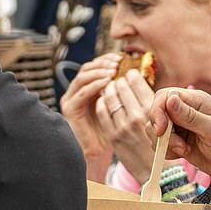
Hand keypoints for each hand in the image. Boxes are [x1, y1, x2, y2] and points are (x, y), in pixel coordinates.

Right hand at [60, 53, 120, 179]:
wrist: (100, 152)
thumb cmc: (115, 131)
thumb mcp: (122, 107)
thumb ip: (125, 91)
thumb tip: (140, 74)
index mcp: (90, 88)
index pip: (97, 66)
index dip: (109, 59)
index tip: (124, 57)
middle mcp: (78, 90)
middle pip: (88, 67)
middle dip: (104, 63)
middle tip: (118, 61)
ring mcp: (72, 98)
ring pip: (83, 77)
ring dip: (99, 71)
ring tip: (114, 70)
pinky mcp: (70, 108)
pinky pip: (82, 93)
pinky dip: (95, 85)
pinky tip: (107, 82)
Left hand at [95, 70, 155, 183]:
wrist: (157, 173)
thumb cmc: (165, 146)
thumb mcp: (166, 122)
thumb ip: (155, 105)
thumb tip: (142, 85)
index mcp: (154, 111)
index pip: (137, 82)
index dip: (132, 75)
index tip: (130, 74)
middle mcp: (139, 117)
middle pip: (121, 87)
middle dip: (118, 81)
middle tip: (118, 80)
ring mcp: (124, 127)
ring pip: (110, 97)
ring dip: (108, 90)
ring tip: (109, 88)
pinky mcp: (113, 136)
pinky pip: (102, 112)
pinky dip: (101, 103)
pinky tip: (104, 102)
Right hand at [149, 88, 210, 179]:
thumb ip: (191, 116)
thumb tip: (169, 100)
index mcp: (195, 101)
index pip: (165, 96)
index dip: (158, 111)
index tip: (162, 130)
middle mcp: (184, 110)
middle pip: (156, 112)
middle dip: (160, 130)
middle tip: (177, 145)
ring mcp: (180, 126)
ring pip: (155, 129)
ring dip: (164, 143)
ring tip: (184, 150)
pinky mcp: (177, 141)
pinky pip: (160, 143)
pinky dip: (166, 151)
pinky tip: (182, 154)